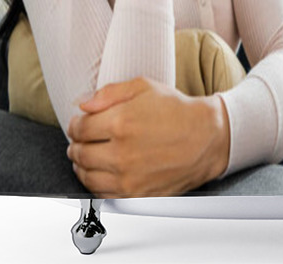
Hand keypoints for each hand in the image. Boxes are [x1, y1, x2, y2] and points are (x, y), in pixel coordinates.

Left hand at [66, 77, 229, 197]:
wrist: (206, 137)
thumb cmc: (177, 110)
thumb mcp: (146, 87)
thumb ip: (110, 92)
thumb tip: (82, 103)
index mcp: (121, 123)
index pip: (79, 127)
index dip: (76, 123)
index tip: (80, 123)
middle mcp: (121, 153)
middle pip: (79, 152)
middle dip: (76, 144)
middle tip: (82, 139)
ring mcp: (128, 178)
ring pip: (86, 176)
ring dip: (82, 165)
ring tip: (90, 155)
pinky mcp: (135, 195)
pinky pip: (102, 193)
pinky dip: (96, 183)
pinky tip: (104, 171)